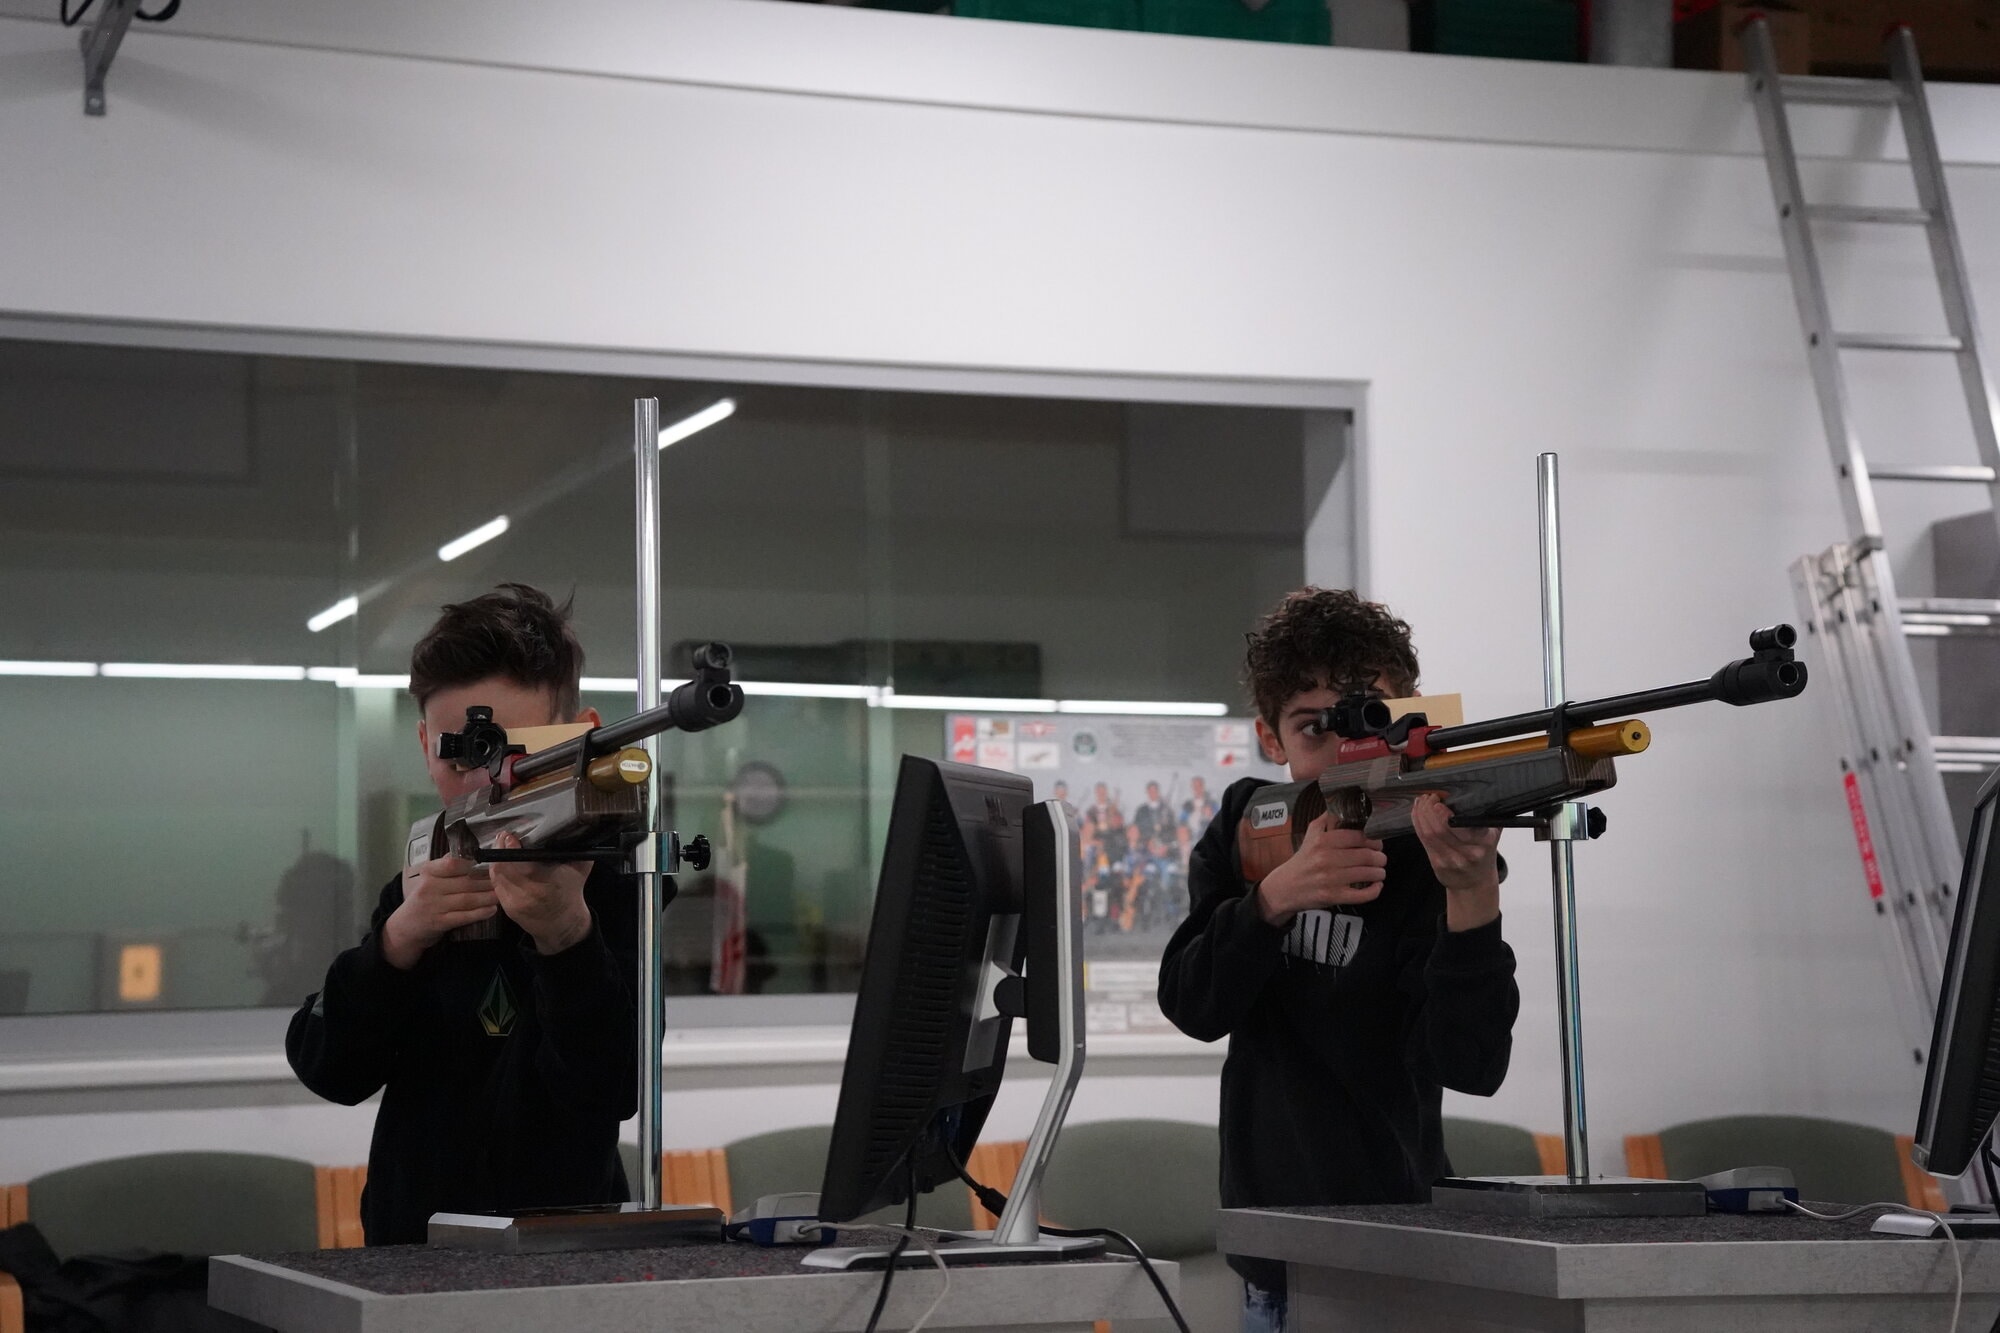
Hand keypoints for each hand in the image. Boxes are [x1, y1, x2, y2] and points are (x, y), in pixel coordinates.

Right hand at [382, 855, 498, 969]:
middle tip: (506, 880)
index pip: (453, 863)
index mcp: (429, 871)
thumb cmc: (425, 898)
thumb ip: (448, 867)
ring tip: (502, 894)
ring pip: (466, 899)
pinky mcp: (438, 922)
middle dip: (488, 882)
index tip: (492, 863)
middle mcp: (429, 887)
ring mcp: (433, 905)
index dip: (474, 864)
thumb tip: (474, 853)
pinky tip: (492, 910)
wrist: (405, 927)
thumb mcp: (431, 879)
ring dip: (487, 897)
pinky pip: (462, 916)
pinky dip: (479, 913)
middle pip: (465, 882)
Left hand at [488, 831, 594, 955]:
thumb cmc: (571, 892)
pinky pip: (496, 885)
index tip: (509, 836)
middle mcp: (530, 894)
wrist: (562, 922)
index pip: (524, 865)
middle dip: (500, 850)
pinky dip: (496, 871)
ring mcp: (516, 902)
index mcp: (549, 883)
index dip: (512, 849)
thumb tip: (575, 828)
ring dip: (496, 859)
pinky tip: (499, 861)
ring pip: (497, 876)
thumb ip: (578, 850)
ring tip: (499, 845)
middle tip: (503, 836)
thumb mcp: (581, 870)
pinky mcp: (507, 908)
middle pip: (504, 868)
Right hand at [1252, 813, 1386, 926]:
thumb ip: (1326, 819)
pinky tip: (1376, 886)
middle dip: (1380, 857)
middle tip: (1381, 858)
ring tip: (1379, 871)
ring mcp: (1330, 879)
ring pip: (1367, 874)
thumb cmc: (1303, 861)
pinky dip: (1374, 890)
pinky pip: (1362, 895)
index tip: (1376, 843)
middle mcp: (1326, 859)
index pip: (1358, 837)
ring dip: (1379, 872)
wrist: (1286, 887)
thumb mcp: (1310, 835)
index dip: (1373, 840)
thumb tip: (1341, 803)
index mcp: (1323, 841)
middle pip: (1366, 856)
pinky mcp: (1333, 896)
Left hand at [1411, 793, 1500, 931]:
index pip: (1463, 828)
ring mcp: (1451, 860)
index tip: (1438, 802)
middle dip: (1429, 810)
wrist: (1475, 883)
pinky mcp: (1437, 863)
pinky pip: (1423, 840)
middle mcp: (1468, 853)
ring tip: (1421, 801)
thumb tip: (1485, 792)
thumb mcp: (1494, 835)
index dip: (1445, 815)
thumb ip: (1490, 815)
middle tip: (1429, 797)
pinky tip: (1417, 812)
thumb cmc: (1484, 854)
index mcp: (1484, 843)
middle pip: (1441, 830)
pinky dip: (1417, 824)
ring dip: (1421, 815)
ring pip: (1429, 834)